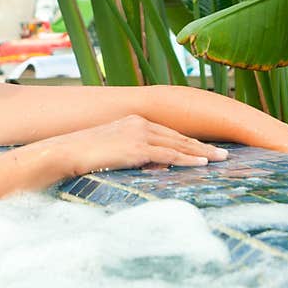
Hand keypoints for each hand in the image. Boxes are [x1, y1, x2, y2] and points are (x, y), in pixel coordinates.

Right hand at [51, 114, 228, 176]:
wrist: (65, 152)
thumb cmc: (84, 155)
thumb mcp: (112, 151)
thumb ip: (133, 154)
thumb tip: (151, 166)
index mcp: (134, 120)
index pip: (168, 132)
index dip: (189, 141)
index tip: (205, 147)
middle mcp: (140, 122)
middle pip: (178, 135)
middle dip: (202, 145)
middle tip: (222, 153)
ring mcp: (139, 134)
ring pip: (178, 144)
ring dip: (202, 152)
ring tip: (220, 159)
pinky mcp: (137, 148)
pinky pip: (169, 154)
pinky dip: (188, 159)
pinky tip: (202, 164)